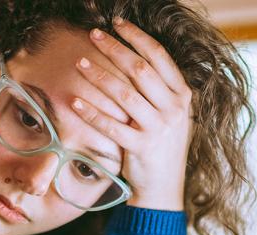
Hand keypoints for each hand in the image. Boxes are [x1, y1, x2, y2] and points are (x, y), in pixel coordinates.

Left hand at [72, 17, 192, 210]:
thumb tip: (133, 57)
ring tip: (80, 63)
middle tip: (93, 35)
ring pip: (125, 94)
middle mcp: (174, 110)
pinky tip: (75, 101)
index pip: (159, 57)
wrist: (164, 189)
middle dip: (115, 49)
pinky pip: (112, 126)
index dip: (137, 37)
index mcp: (182, 96)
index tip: (117, 23)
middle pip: (140, 69)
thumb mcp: (171, 116)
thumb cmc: (161, 148)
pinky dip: (92, 113)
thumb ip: (159, 90)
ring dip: (100, 76)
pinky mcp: (142, 148)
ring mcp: (160, 129)